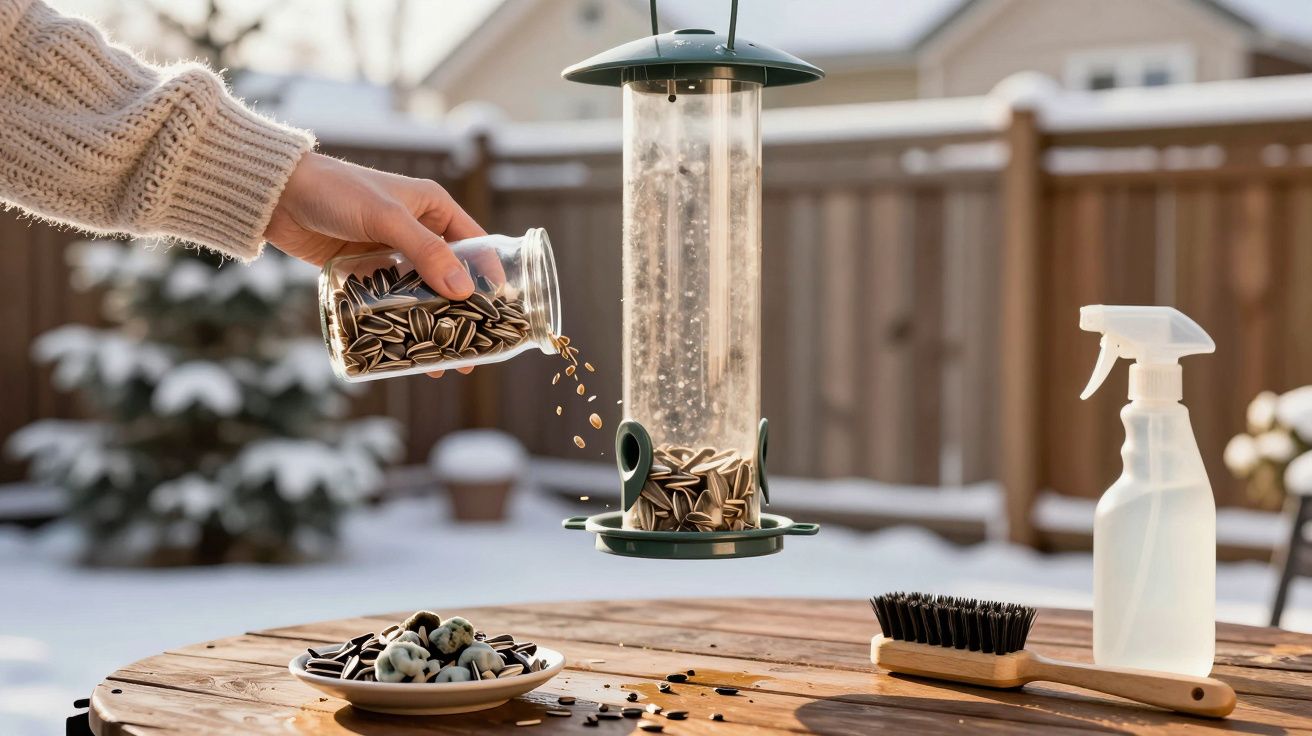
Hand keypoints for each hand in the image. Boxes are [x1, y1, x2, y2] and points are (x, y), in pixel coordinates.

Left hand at [267, 152, 485, 375]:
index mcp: (434, 208)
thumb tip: (464, 292)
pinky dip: (403, 324)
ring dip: (433, 326)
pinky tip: (407, 351)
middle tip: (475, 349)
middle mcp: (419, 230)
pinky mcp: (367, 271)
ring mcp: (392, 253)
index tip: (503, 311)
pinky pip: (393, 301)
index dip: (490, 276)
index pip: (476, 244)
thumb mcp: (386, 219)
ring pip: (423, 295)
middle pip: (452, 277)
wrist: (277, 195)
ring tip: (444, 363)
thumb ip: (425, 252)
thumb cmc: (336, 192)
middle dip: (463, 314)